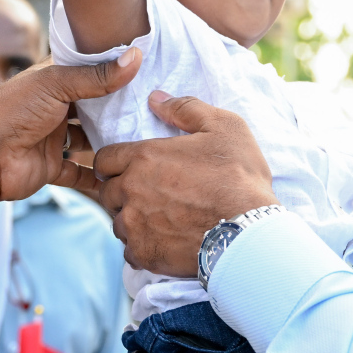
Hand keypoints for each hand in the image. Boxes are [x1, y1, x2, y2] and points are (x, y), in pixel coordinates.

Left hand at [0, 49, 139, 201]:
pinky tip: (118, 174)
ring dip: (108, 140)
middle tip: (150, 105)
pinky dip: (95, 176)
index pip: (85, 70)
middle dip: (115, 108)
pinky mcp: (50, 166)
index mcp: (51, 81)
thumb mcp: (57, 85)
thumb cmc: (13, 112)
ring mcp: (52, 138)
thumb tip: (135, 58)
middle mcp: (53, 107)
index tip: (143, 67)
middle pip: (91, 106)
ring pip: (87, 139)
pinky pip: (77, 173)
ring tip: (141, 138)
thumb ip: (97, 76)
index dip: (110, 69)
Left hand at [90, 90, 277, 277]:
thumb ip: (185, 108)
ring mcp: (135, 225)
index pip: (104, 159)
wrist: (248, 230)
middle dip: (122, 191)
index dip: (115, 163)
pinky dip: (142, 246)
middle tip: (148, 193)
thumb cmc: (238, 175)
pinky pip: (130, 251)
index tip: (129, 168)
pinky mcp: (144, 254)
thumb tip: (156, 98)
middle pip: (107, 192)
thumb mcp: (223, 127)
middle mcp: (131, 190)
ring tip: (159, 219)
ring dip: (132, 220)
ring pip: (117, 222)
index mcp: (144, 157)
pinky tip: (165, 241)